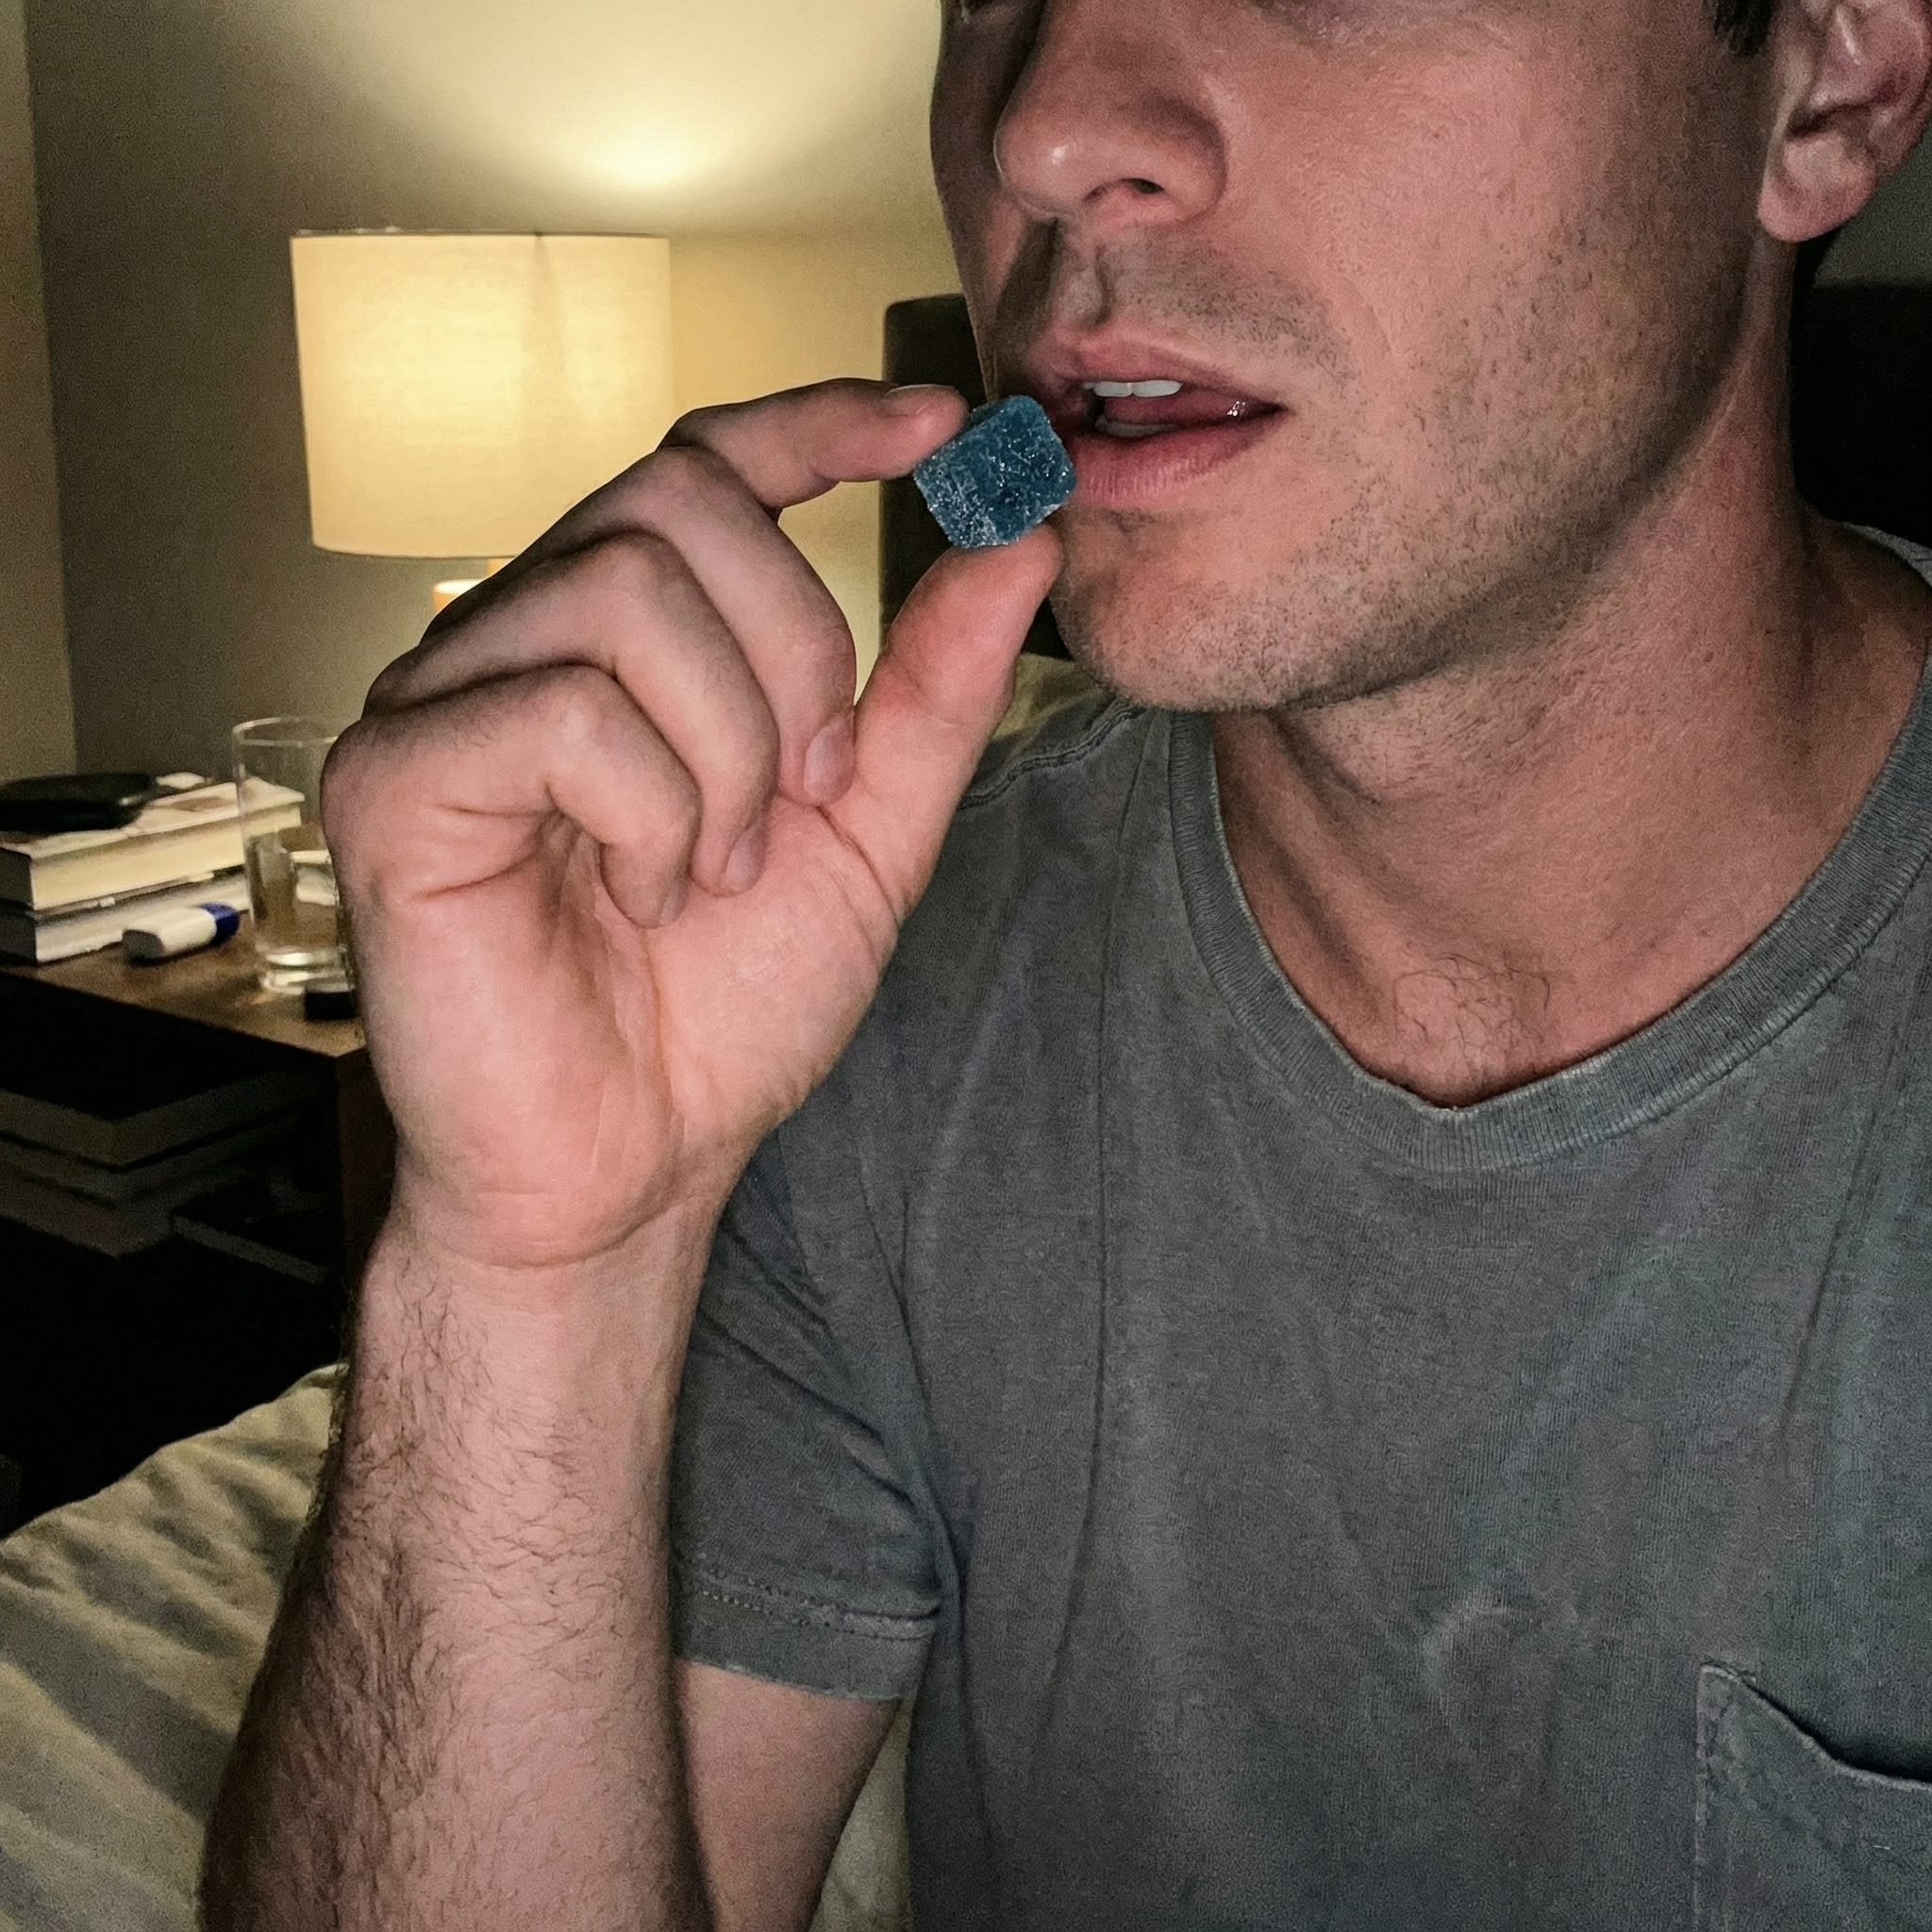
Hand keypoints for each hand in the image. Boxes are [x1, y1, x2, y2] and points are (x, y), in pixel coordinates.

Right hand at [324, 380, 1060, 1278]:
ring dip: (725, 748)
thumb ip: (934, 691)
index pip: (704, 464)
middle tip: (806, 793)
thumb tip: (1019, 534)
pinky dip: (647, 811)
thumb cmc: (724, 1009)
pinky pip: (560, 713)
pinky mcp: (391, 782)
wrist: (630, 1166)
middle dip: (793, 649)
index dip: (817, 422)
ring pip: (621, 594)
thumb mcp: (869, 834)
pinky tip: (637, 894)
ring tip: (712, 870)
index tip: (941, 430)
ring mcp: (440, 701)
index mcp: (622, 643)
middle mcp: (519, 641)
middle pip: (674, 503)